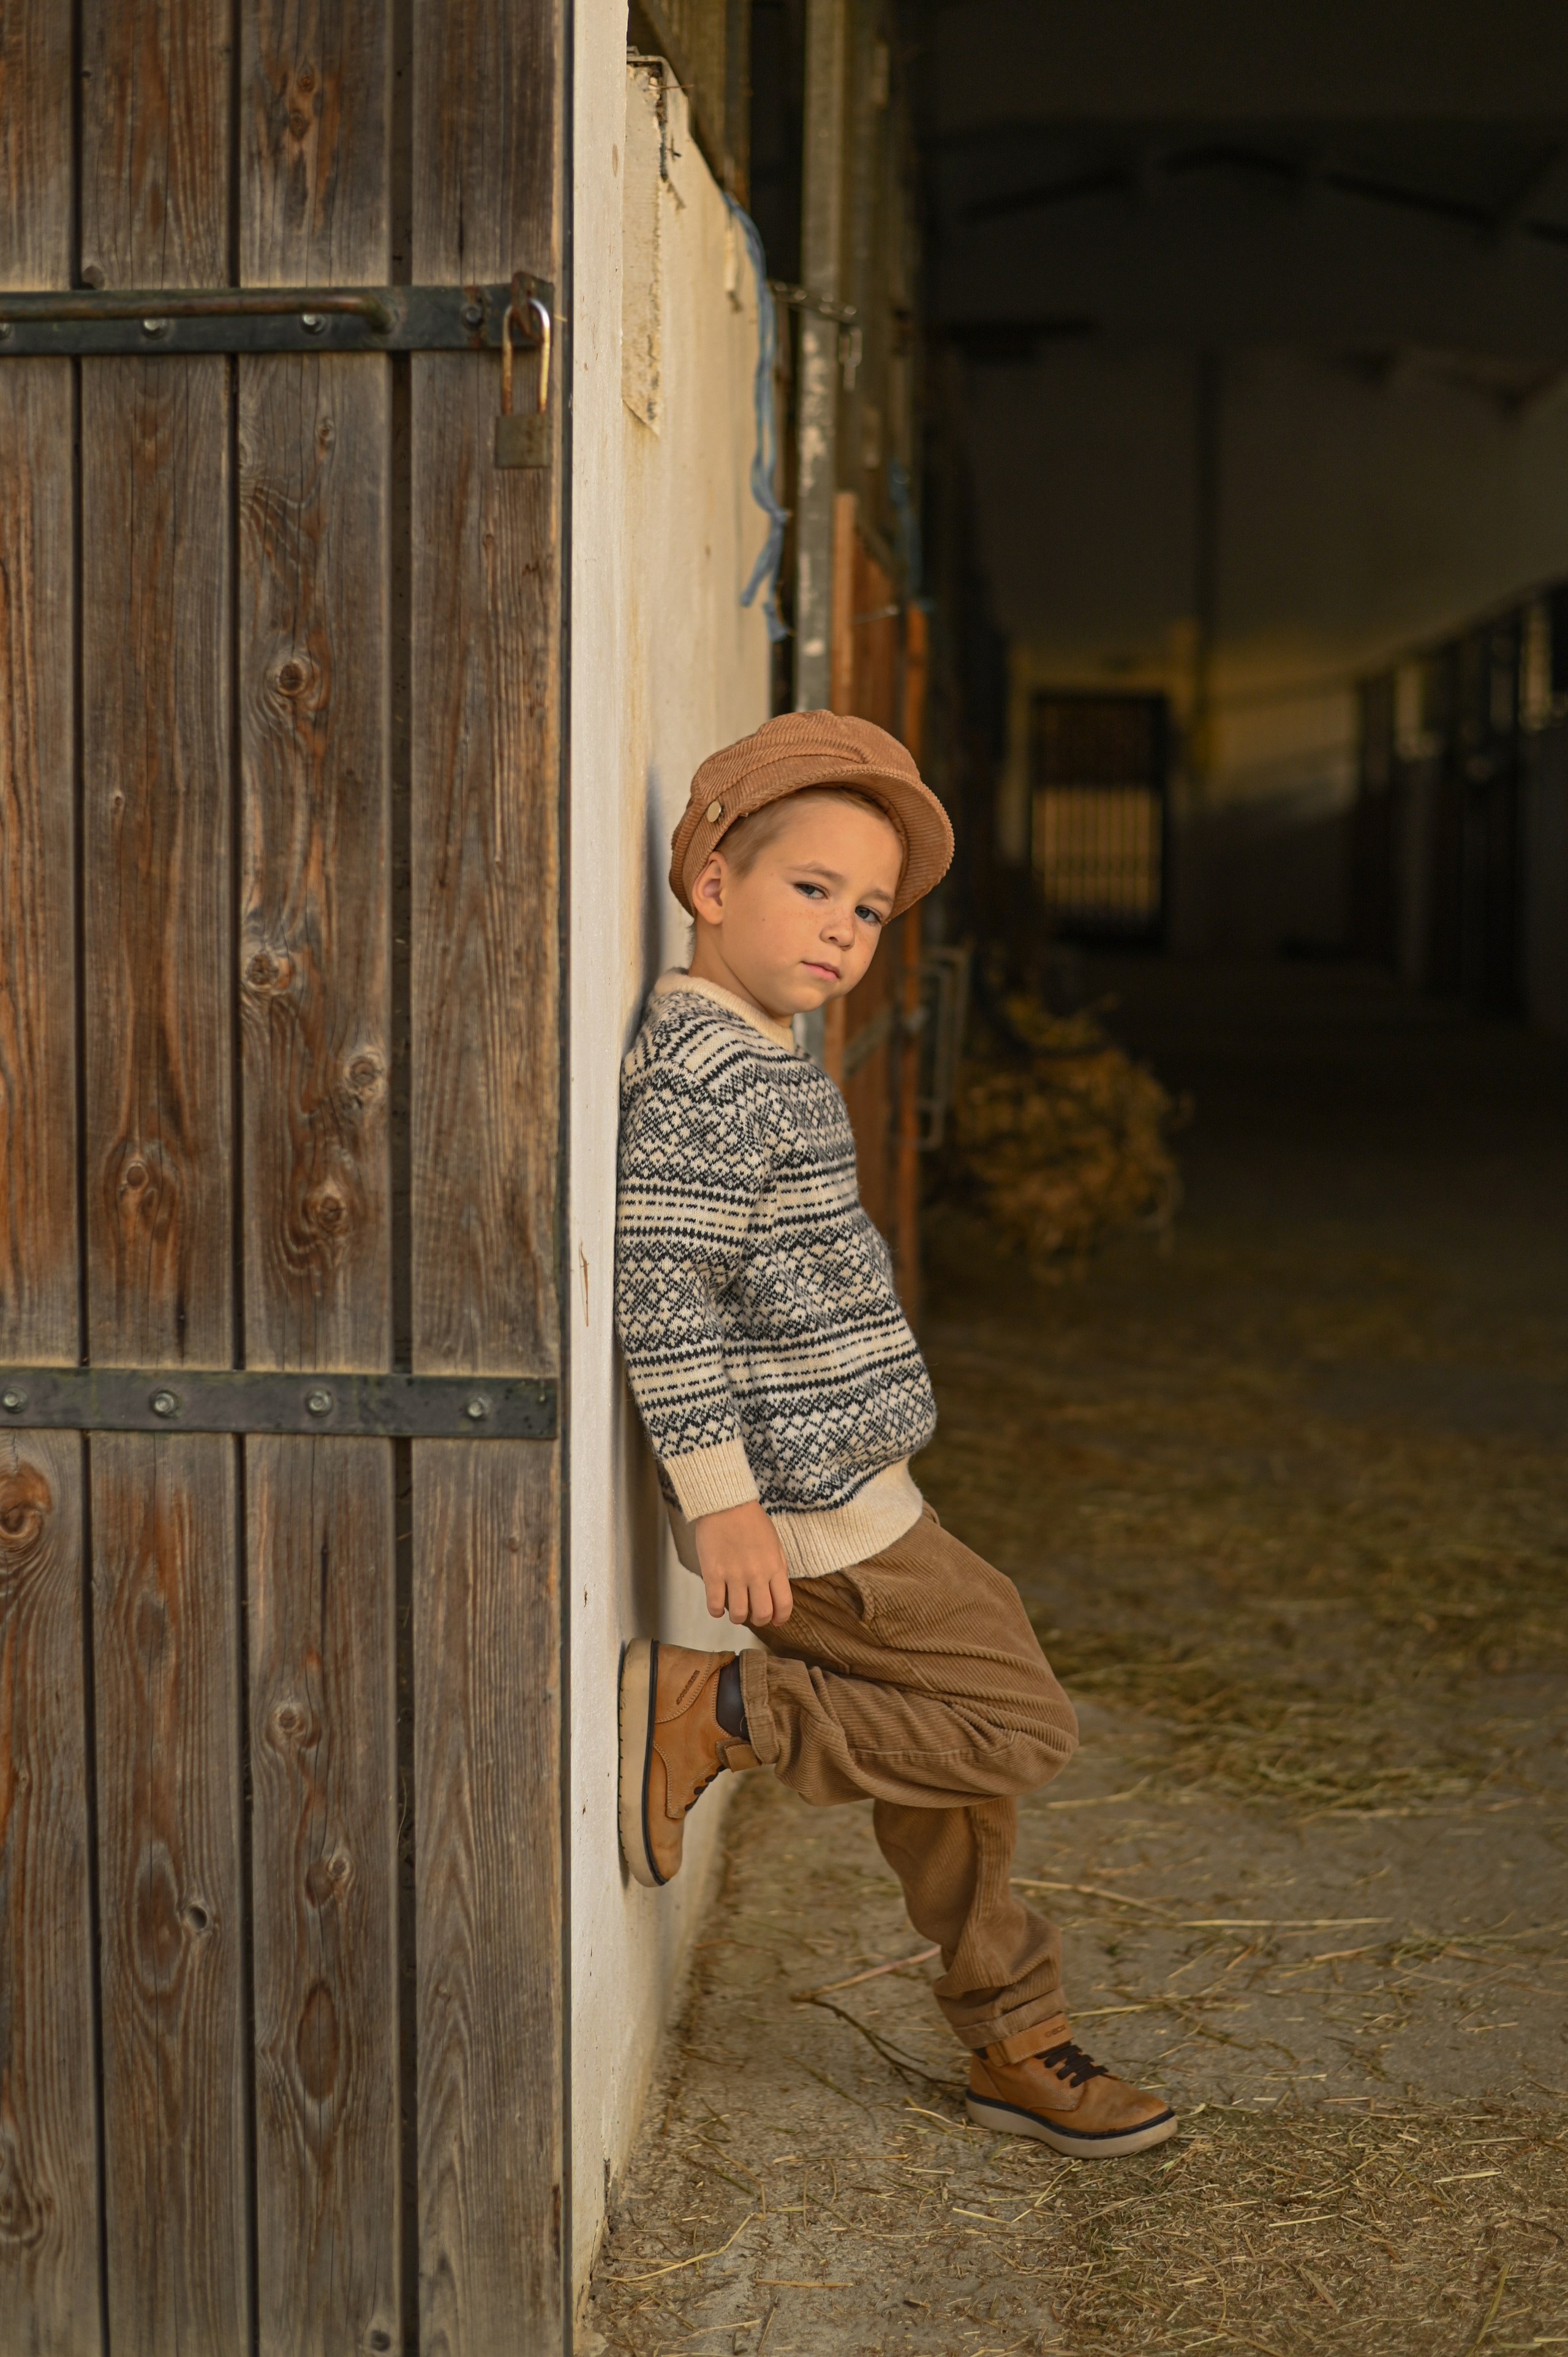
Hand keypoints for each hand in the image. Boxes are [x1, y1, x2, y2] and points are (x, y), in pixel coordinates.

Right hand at [692, 1500, 792, 1626]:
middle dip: (760, 1620)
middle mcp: (756, 1575)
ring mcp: (733, 1576)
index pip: (784, 1604)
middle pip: (762, 1614)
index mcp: (775, 1567)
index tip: (776, 1620)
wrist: (726, 1503)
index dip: (781, 1618)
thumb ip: (778, 1568)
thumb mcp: (775, 1542)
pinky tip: (718, 1606)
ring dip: (739, 1618)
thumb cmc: (751, 1520)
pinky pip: (715, 1605)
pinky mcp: (713, 1574)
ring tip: (736, 1609)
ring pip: (739, 1615)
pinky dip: (717, 1611)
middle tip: (754, 1614)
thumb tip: (778, 1592)